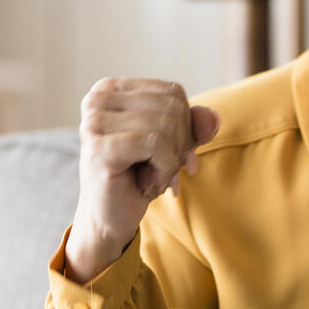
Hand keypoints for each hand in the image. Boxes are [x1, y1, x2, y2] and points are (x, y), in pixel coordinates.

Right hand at [65, 77, 219, 283]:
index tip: (174, 153)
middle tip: (164, 169)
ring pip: (165, 124)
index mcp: (111, 89)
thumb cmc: (137, 178)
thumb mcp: (171, 147)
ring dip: (171, 159)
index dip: (186, 125)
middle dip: (180, 144)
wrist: (109, 218)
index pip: (173, 92)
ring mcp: (94, 122)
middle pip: (172, 107)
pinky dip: (165, 167)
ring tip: (154, 176)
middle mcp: (98, 99)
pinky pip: (154, 144)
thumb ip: (192, 128)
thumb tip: (213, 117)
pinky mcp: (100, 148)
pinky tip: (151, 182)